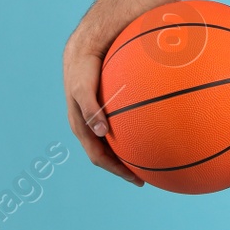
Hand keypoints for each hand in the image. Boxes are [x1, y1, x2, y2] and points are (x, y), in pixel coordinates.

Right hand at [62, 33, 144, 185]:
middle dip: (124, 167)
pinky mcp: (103, 108)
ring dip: (126, 152)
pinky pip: (117, 125)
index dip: (117, 170)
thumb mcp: (83, 89)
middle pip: (106, 155)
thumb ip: (91, 110)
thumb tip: (101, 132)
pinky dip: (129, 132)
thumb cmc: (82, 70)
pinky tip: (147, 128)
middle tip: (145, 176)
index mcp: (82, 128)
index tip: (137, 180)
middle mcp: (88, 126)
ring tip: (148, 157)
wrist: (81, 50)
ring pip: (111, 142)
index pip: (99, 157)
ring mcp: (95, 117)